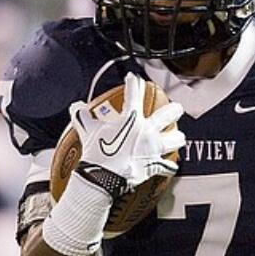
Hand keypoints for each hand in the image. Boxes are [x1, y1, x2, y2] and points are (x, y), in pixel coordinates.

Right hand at [70, 73, 184, 193]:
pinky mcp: (154, 165)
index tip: (135, 78)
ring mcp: (153, 148)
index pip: (134, 93)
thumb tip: (76, 107)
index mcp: (131, 118)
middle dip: (174, 109)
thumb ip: (82, 116)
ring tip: (178, 136)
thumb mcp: (87, 130)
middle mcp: (147, 130)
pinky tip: (170, 165)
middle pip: (168, 114)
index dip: (134, 83)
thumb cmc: (97, 152)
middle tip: (176, 108)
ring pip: (175, 139)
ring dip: (177, 138)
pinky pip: (167, 166)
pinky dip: (168, 166)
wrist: (103, 177)